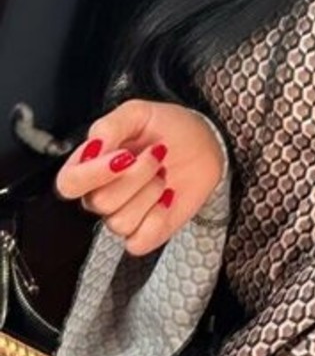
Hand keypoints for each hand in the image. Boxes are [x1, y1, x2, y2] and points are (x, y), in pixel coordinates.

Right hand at [54, 100, 225, 256]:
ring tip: (162, 173)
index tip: (124, 155)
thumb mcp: (138, 113)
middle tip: (156, 155)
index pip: (68, 183)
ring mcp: (122, 215)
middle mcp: (100, 193)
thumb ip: (110, 125)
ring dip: (151, 192)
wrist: (204, 145)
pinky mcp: (144, 233)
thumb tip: (94, 146)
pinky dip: (157, 219)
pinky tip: (167, 197)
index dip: (93, 174)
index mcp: (90, 164)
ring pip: (120, 221)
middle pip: (99, 202)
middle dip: (137, 175)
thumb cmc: (169, 128)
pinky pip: (138, 242)